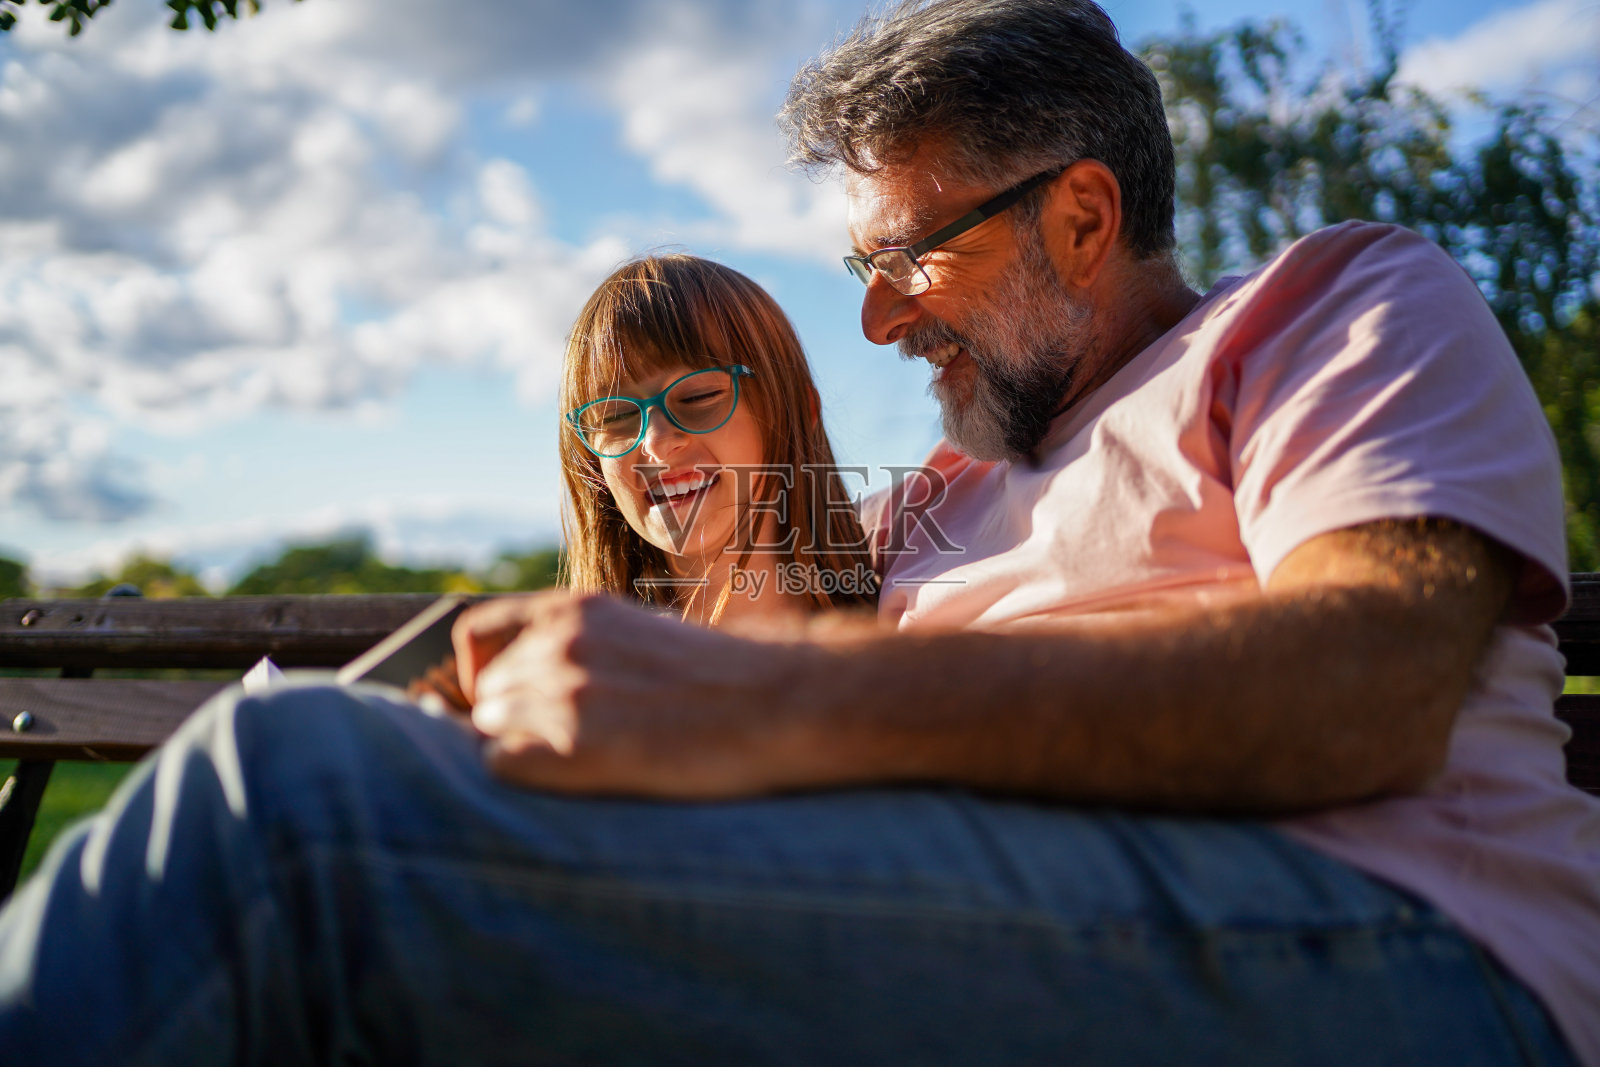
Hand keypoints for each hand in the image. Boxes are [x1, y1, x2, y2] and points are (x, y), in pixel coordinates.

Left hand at [451, 591, 817, 796]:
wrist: (780, 702)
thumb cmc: (730, 678)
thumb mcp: (646, 636)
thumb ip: (589, 650)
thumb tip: (543, 685)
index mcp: (575, 610)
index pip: (476, 635)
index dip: (482, 675)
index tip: (507, 701)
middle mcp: (557, 644)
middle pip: (486, 694)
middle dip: (511, 721)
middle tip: (566, 746)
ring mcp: (561, 694)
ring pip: (490, 730)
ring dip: (525, 752)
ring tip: (586, 763)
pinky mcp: (571, 747)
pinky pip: (501, 766)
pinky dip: (529, 778)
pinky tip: (580, 780)